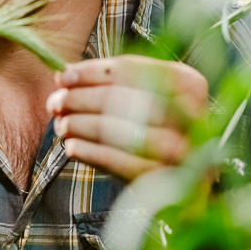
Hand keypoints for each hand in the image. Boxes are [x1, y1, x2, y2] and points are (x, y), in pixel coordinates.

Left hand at [45, 55, 207, 180]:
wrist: (192, 179)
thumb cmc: (163, 129)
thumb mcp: (148, 96)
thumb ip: (112, 83)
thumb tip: (64, 77)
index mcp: (189, 83)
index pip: (132, 70)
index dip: (91, 72)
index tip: (62, 77)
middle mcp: (194, 114)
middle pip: (125, 99)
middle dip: (82, 100)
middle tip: (56, 103)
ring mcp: (186, 149)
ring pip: (122, 131)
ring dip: (84, 126)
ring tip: (62, 125)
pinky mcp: (171, 180)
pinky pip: (125, 164)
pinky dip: (93, 153)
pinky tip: (73, 147)